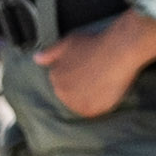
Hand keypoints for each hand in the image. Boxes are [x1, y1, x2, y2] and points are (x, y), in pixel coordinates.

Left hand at [33, 8, 155, 121]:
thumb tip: (36, 59)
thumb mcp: (67, 43)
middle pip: (69, 95)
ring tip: (100, 84)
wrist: (118, 51)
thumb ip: (50, 53)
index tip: (84, 69)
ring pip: (81, 104)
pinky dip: (99, 104)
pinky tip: (106, 92)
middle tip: (93, 76)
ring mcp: (79, 104)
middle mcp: (64, 95)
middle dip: (79, 87)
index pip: (60, 82)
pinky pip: (94, 111)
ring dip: (87, 97)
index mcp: (55, 79)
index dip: (73, 75)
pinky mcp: (94, 111)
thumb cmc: (92, 44)